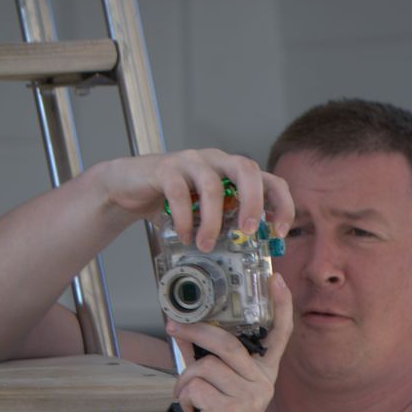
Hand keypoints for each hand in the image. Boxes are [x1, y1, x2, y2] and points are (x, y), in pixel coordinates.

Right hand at [94, 149, 293, 250]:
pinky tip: (184, 235)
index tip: (280, 233)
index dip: (282, 204)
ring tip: (206, 245)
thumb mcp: (208, 214)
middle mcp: (216, 161)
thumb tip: (256, 250)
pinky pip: (179, 192)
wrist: (129, 188)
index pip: (269, 180)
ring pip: (212, 185)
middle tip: (247, 232)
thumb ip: (229, 222)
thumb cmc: (172, 202)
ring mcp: (191, 162)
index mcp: (233, 173)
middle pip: (247, 169)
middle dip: (253, 203)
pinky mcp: (165, 168)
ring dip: (213, 220)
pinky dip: (184, 218)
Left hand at [167, 275, 293, 411]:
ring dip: (185, 379)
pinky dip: (184, 397)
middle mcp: (262, 383)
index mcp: (263, 374)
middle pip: (227, 343)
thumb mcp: (216, 388)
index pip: (279, 335)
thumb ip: (205, 359)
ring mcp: (250, 398)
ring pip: (206, 366)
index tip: (277, 278)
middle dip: (195, 331)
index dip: (281, 306)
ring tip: (186, 396)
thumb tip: (182, 328)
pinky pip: (197, 387)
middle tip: (173, 326)